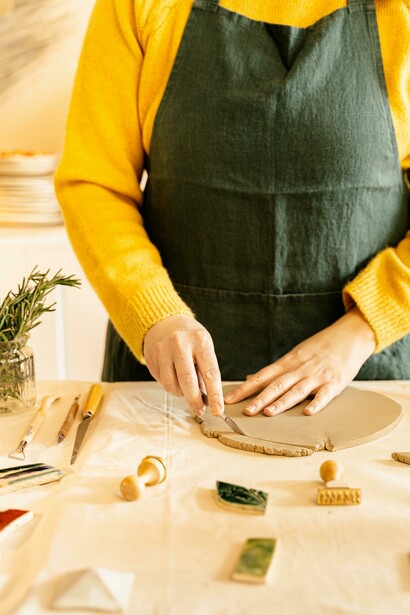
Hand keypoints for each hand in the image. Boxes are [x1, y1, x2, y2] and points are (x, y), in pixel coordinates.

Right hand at [143, 314, 223, 415]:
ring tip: (185, 388)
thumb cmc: (190, 338)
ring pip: (171, 384)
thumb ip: (206, 371)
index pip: (210, 372)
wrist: (164, 321)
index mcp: (200, 341)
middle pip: (187, 380)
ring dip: (180, 393)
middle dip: (195, 400)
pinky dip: (170, 384)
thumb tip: (207, 400)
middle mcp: (180, 344)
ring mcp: (163, 350)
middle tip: (200, 410)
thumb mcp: (204, 347)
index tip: (218, 410)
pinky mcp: (151, 357)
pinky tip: (173, 375)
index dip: (215, 394)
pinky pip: (161, 381)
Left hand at [224, 307, 375, 415]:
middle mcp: (300, 369)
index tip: (230, 398)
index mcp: (288, 363)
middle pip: (277, 385)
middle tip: (246, 411)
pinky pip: (324, 394)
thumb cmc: (319, 348)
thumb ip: (275, 370)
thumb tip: (252, 378)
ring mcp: (317, 376)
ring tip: (269, 412)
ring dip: (282, 402)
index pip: (262, 376)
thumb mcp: (295, 355)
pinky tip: (308, 412)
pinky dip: (316, 403)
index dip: (246, 388)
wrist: (348, 337)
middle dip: (260, 398)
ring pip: (297, 390)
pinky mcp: (335, 382)